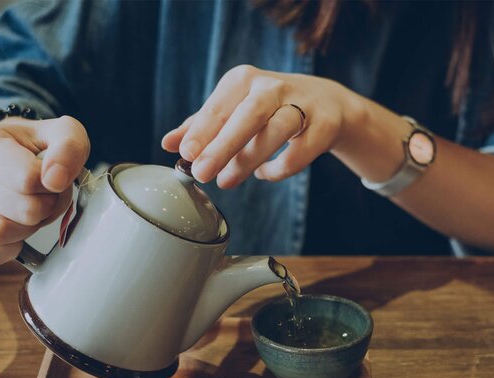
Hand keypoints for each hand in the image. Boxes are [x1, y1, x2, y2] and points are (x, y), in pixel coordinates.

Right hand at [0, 115, 89, 267]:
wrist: (20, 155)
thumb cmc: (40, 146)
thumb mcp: (63, 132)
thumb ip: (68, 147)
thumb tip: (55, 180)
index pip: (27, 178)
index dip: (54, 182)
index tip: (55, 174)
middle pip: (24, 210)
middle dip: (49, 204)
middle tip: (50, 193)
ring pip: (2, 233)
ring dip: (32, 226)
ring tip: (37, 207)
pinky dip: (13, 246)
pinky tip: (22, 226)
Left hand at [161, 65, 350, 187]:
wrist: (325, 104)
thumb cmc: (267, 110)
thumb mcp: (232, 111)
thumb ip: (202, 127)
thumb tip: (168, 144)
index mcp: (243, 80)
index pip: (219, 106)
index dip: (202, 131)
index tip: (186, 154)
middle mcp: (272, 87)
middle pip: (249, 115)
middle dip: (223, 145)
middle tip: (202, 173)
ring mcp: (302, 105)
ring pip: (277, 131)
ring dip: (250, 159)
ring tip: (227, 181)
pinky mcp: (323, 126)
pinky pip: (299, 152)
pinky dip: (279, 168)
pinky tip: (265, 173)